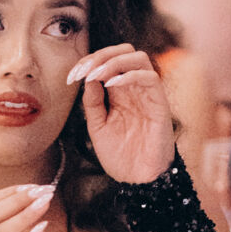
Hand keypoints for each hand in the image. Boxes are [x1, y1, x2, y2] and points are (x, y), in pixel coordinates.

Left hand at [68, 44, 175, 183]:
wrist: (137, 180)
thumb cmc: (120, 156)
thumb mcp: (97, 126)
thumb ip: (93, 102)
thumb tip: (86, 78)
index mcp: (120, 92)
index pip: (108, 61)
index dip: (89, 62)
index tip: (71, 76)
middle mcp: (135, 89)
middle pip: (125, 51)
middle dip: (101, 55)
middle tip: (82, 71)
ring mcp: (148, 94)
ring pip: (139, 58)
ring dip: (114, 61)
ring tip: (95, 76)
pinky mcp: (159, 104)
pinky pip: (150, 77)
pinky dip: (129, 76)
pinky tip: (110, 86)